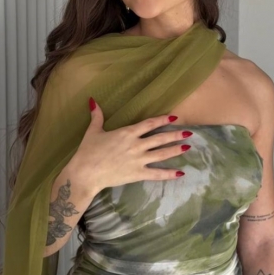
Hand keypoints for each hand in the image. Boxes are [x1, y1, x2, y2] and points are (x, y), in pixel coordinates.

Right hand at [67, 97, 190, 195]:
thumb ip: (97, 116)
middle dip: (175, 135)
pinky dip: (169, 174)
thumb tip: (93, 100)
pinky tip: (180, 173)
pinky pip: (156, 174)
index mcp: (127, 132)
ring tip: (187, 147)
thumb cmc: (88, 151)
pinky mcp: (137, 174)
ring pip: (161, 154)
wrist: (85, 173)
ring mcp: (138, 160)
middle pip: (160, 138)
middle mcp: (136, 145)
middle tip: (188, 133)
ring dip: (175, 150)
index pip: (149, 124)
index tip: (174, 117)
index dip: (162, 120)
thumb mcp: (93, 131)